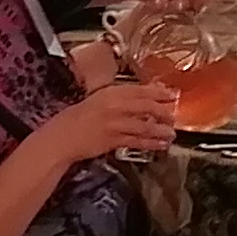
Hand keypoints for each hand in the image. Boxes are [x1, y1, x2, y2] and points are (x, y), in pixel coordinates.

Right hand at [39, 80, 179, 162]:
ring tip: (172, 133)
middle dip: (163, 110)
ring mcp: (114, 124)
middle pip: (146, 106)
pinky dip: (151, 144)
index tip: (170, 94)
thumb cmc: (76, 118)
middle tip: (174, 114)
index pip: (139, 90)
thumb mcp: (97, 101)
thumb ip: (118, 99)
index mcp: (110, 93)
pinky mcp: (113, 141)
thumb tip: (141, 99)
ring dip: (160, 130)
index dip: (158, 92)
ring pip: (144, 126)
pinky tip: (160, 145)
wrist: (62, 136)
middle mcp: (114, 106)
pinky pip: (137, 141)